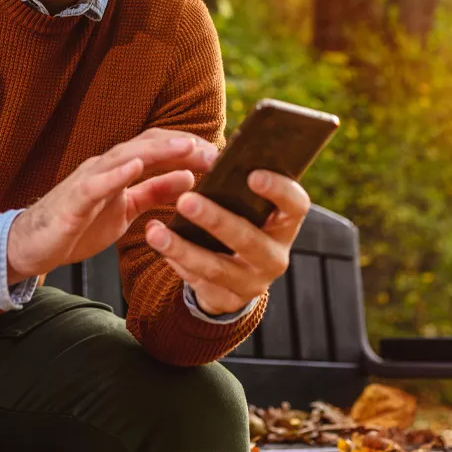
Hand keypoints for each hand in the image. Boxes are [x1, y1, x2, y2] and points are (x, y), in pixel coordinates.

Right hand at [7, 128, 218, 283]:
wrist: (33, 244)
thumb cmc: (80, 224)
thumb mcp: (127, 209)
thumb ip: (155, 191)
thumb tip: (189, 177)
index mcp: (121, 169)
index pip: (159, 148)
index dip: (189, 147)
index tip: (220, 154)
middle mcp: (106, 166)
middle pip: (148, 145)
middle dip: (182, 145)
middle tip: (215, 151)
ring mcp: (89, 180)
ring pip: (126, 157)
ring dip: (157, 150)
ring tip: (186, 146)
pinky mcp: (74, 200)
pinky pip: (95, 184)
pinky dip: (116, 173)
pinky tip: (135, 166)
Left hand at [144, 170, 310, 315]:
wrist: (237, 274)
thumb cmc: (240, 221)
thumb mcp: (247, 205)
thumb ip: (237, 184)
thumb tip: (209, 152)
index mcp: (285, 224)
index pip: (296, 205)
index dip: (278, 190)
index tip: (252, 174)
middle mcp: (274, 256)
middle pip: (248, 239)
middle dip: (215, 219)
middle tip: (186, 200)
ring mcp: (252, 282)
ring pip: (216, 266)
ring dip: (183, 247)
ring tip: (155, 231)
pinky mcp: (226, 299)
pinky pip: (198, 281)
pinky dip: (176, 261)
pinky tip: (158, 245)